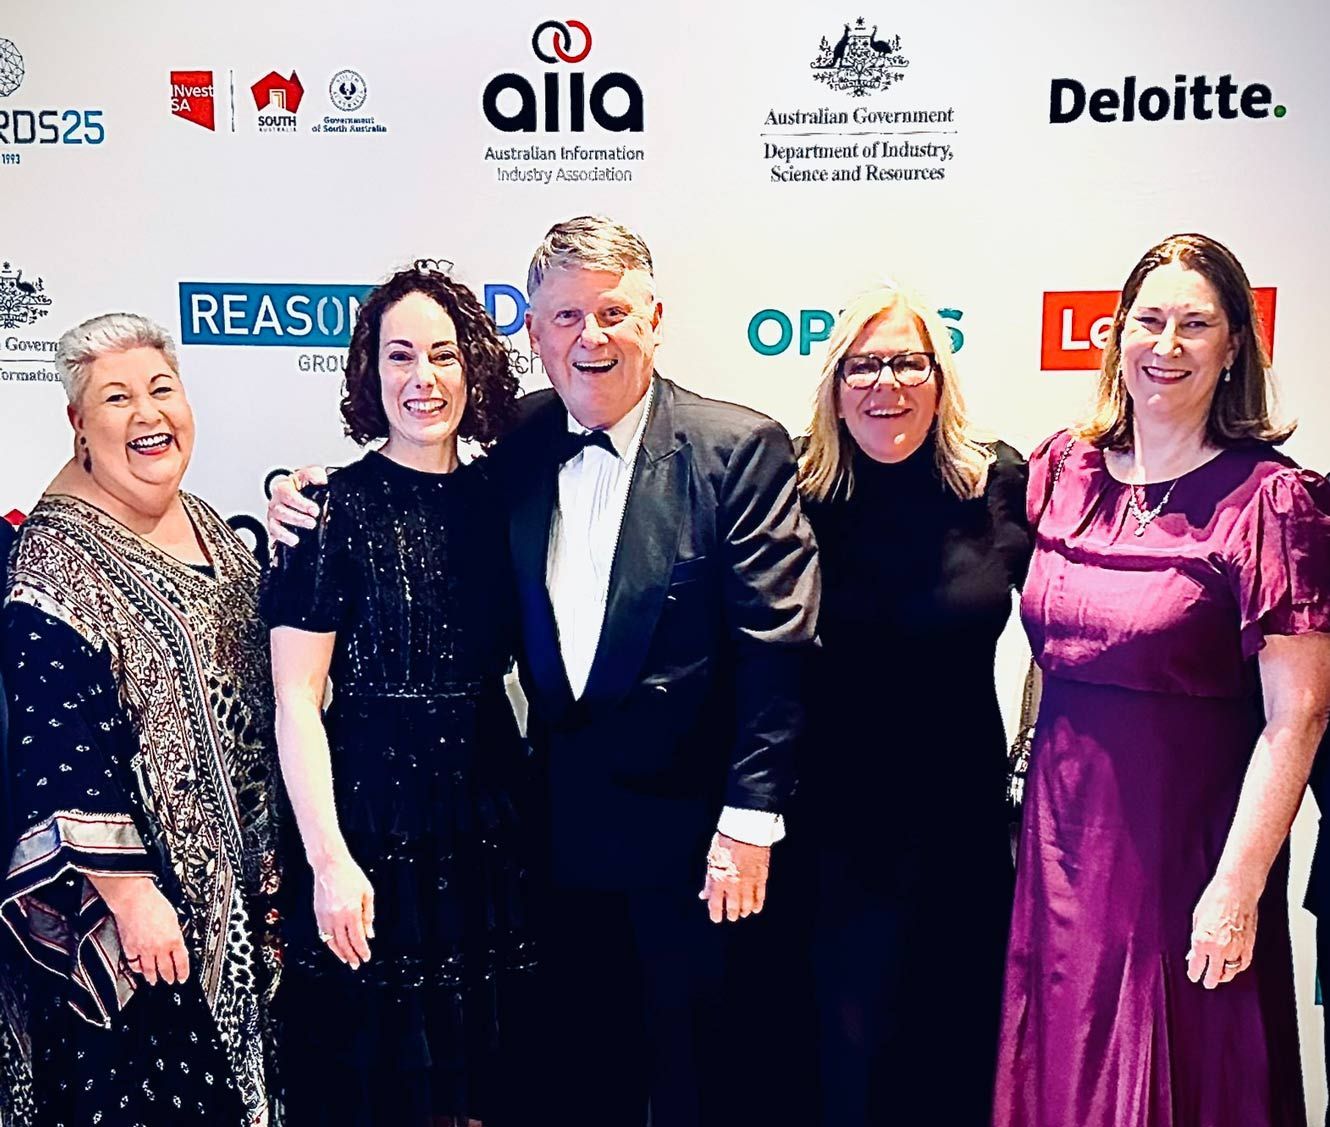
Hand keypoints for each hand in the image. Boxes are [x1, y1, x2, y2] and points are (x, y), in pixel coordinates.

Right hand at [97, 876, 189, 985]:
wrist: (134, 900)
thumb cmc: (154, 903)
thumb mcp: (174, 917)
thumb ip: (175, 932)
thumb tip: (176, 939)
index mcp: (173, 939)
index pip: (181, 961)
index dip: (183, 972)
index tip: (183, 977)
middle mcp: (159, 948)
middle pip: (165, 968)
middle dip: (169, 977)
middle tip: (170, 981)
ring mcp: (143, 950)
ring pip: (149, 970)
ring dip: (152, 977)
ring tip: (154, 981)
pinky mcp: (129, 948)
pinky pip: (134, 963)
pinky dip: (136, 968)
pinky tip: (138, 970)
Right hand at [267, 465, 327, 546]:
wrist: (297, 490)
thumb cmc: (303, 484)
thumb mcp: (311, 473)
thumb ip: (315, 475)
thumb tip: (322, 480)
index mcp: (283, 487)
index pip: (289, 495)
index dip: (301, 503)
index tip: (314, 509)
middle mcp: (276, 501)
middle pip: (282, 511)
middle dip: (297, 518)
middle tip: (311, 522)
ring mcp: (274, 515)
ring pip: (275, 524)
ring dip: (285, 532)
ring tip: (296, 539)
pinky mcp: (274, 526)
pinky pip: (273, 534)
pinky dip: (279, 540)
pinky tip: (289, 543)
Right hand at [312, 852, 374, 968]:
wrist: (330, 865)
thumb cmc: (351, 876)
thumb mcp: (367, 892)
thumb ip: (368, 915)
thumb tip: (370, 934)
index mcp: (351, 911)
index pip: (357, 938)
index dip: (362, 950)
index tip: (366, 957)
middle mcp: (337, 916)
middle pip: (344, 943)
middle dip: (351, 956)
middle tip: (357, 964)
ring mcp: (325, 916)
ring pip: (332, 941)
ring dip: (340, 953)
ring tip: (346, 960)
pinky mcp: (318, 914)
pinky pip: (324, 934)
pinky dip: (329, 943)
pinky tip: (335, 947)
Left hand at [698, 832, 770, 923]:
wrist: (745, 830)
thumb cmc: (726, 842)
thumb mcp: (712, 861)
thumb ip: (709, 881)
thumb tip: (704, 895)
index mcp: (718, 880)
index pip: (716, 905)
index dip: (716, 914)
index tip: (716, 918)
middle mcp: (733, 884)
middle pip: (734, 908)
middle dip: (732, 914)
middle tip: (732, 916)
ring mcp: (749, 882)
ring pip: (747, 905)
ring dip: (744, 911)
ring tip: (743, 913)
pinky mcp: (761, 878)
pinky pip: (760, 896)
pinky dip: (757, 904)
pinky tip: (755, 908)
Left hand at [1187, 874, 1258, 988]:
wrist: (1237, 890)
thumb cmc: (1215, 899)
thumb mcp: (1197, 919)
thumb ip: (1196, 938)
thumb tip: (1194, 952)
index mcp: (1202, 940)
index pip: (1196, 965)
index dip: (1194, 973)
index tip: (1193, 976)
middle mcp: (1219, 948)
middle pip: (1214, 974)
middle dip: (1209, 981)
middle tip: (1206, 983)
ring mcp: (1236, 949)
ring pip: (1230, 972)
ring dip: (1224, 976)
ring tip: (1219, 977)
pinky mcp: (1249, 946)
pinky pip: (1243, 964)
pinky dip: (1238, 968)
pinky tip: (1233, 967)